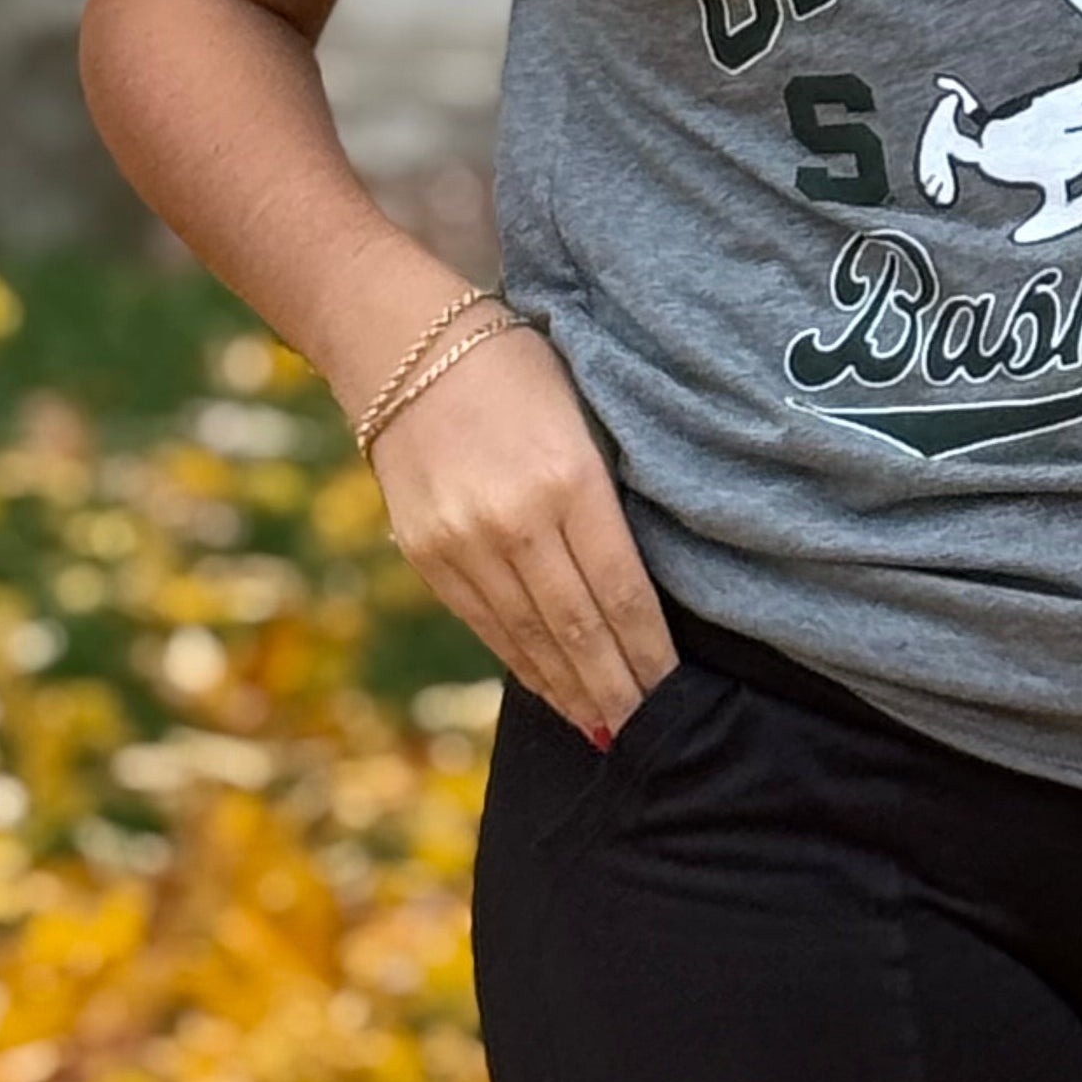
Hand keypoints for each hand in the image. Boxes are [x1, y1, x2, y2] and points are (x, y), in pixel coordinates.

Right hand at [366, 321, 677, 743]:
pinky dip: (523, 665)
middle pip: (578, 629)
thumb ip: (608, 499)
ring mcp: (463, 543)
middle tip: (653, 734)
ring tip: (607, 730)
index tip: (676, 690)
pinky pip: (485, 625)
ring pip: (529, 639)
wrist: (405, 347)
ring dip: (572, 691)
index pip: (621, 590)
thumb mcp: (586, 416)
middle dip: (617, 689)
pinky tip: (553, 690)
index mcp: (568, 480)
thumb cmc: (518, 370)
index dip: (650, 651)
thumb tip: (640, 585)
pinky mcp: (426, 555)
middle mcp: (513, 521)